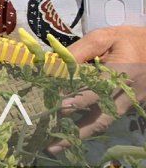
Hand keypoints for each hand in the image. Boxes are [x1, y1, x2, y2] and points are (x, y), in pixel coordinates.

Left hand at [52, 25, 145, 146]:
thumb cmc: (127, 39)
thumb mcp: (103, 37)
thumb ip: (79, 51)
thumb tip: (53, 64)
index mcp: (121, 73)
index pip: (96, 90)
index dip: (78, 99)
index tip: (58, 107)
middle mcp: (127, 93)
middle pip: (102, 117)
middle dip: (77, 131)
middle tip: (53, 142)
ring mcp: (130, 102)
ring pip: (105, 122)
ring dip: (82, 134)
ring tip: (58, 145)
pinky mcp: (129, 106)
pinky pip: (109, 118)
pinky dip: (91, 125)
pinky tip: (72, 131)